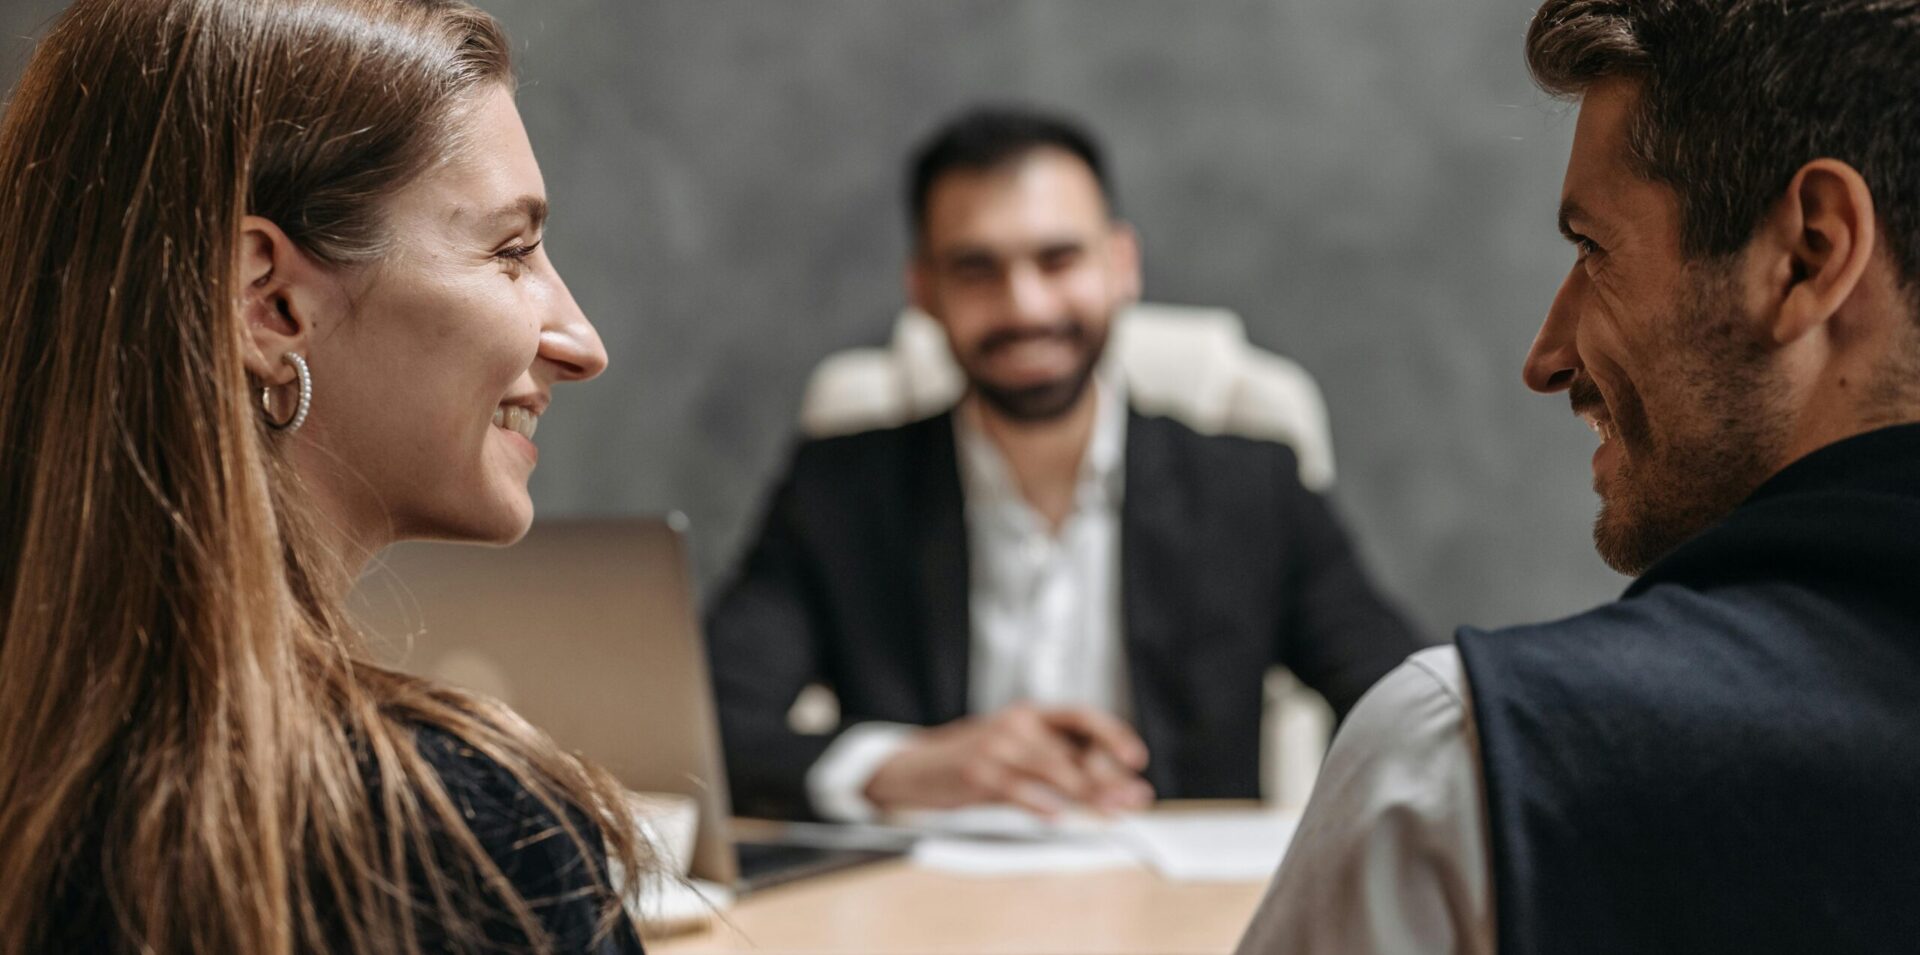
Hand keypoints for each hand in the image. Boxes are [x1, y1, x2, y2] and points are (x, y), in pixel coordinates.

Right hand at [863, 704, 1152, 816]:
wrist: (914, 767)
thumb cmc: (974, 762)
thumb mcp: (1017, 751)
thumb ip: (1058, 763)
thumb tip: (1113, 786)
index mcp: (1031, 715)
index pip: (1081, 716)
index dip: (1112, 734)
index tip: (1137, 759)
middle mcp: (1016, 724)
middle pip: (1072, 750)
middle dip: (1108, 777)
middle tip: (1134, 799)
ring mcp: (994, 746)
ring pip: (1050, 769)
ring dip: (1084, 792)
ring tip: (1109, 810)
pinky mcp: (975, 773)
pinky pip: (1013, 789)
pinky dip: (1036, 803)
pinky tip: (1056, 815)